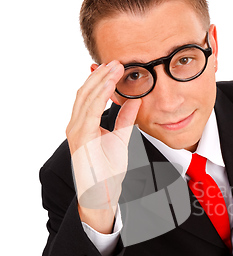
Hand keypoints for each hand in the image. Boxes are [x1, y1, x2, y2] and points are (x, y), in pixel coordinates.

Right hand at [66, 60, 141, 232]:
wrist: (102, 194)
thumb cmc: (108, 171)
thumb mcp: (121, 139)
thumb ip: (125, 120)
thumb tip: (134, 101)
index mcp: (83, 125)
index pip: (90, 96)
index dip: (101, 80)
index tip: (115, 66)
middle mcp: (76, 125)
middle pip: (86, 92)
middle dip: (101, 75)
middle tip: (116, 60)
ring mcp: (76, 131)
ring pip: (86, 98)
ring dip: (101, 80)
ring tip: (115, 67)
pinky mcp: (81, 138)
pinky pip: (90, 111)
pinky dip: (100, 96)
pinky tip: (110, 84)